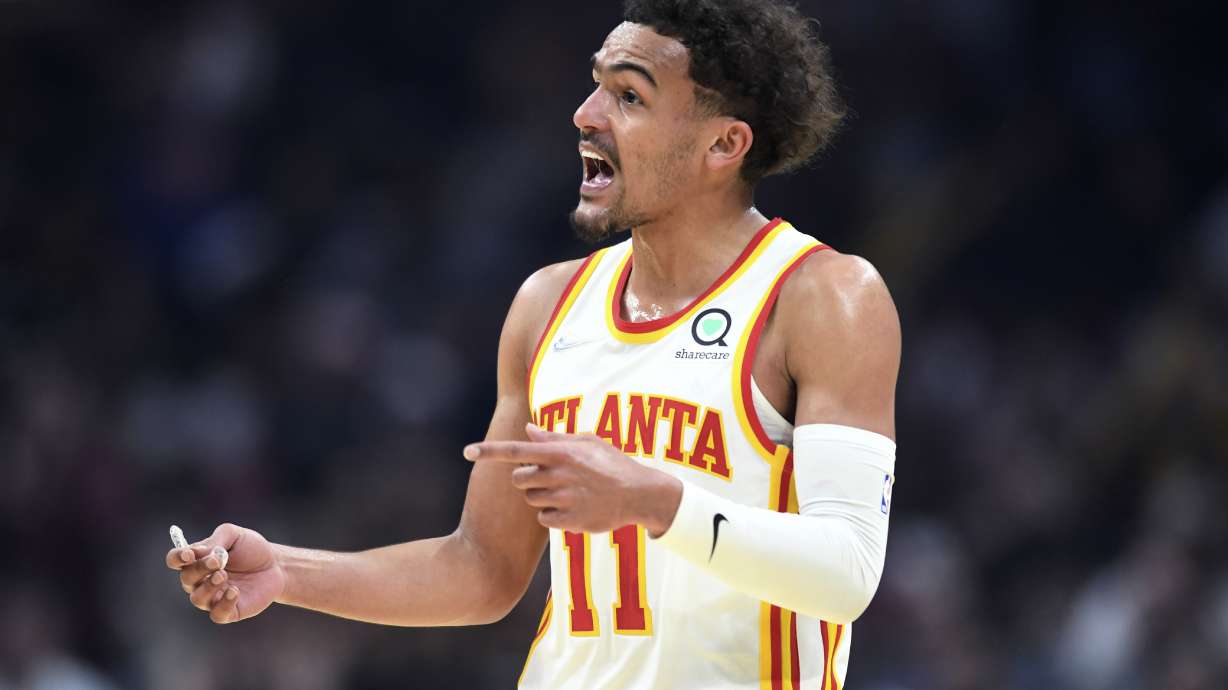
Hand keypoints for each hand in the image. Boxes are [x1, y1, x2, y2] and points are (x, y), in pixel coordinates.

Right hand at [165, 523, 286, 623]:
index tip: (189, 554)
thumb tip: (197, 552)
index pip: (175, 560)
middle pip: (186, 579)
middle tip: (217, 561)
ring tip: (224, 575)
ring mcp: (213, 598)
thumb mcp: (235, 535)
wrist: (276, 565)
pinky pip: (217, 614)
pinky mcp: (228, 611)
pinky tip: (235, 591)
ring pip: (198, 599)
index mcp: (198, 560)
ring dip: (208, 587)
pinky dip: (223, 604)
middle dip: (199, 569)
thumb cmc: (251, 549)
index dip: (177, 557)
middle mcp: (201, 581)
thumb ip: (215, 540)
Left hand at [464, 422, 681, 534]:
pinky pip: (544, 519)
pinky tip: (572, 508)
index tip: (467, 451)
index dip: (489, 451)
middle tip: (548, 477)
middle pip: (519, 479)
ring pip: (531, 500)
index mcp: (562, 453)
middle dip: (527, 478)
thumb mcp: (588, 443)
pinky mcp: (569, 522)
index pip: (516, 451)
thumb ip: (555, 438)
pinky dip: (553, 515)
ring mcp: (564, 499)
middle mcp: (559, 475)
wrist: (640, 494)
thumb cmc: (613, 464)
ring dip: (542, 496)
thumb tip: (528, 431)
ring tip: (568, 492)